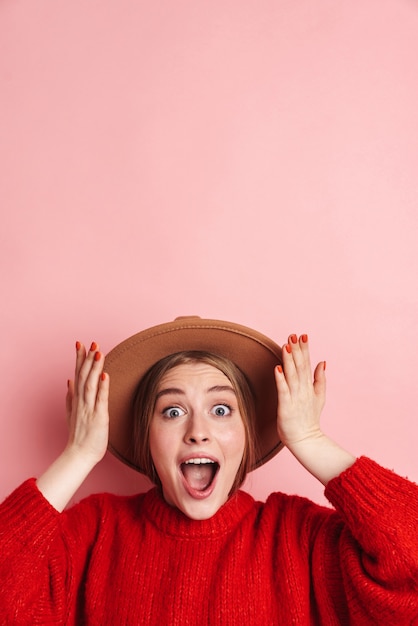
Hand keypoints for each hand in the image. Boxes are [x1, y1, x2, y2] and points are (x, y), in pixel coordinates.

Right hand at [66, 341, 109, 466]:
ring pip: (90, 384)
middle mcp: (81, 402)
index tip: (80, 344)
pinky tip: (105, 375)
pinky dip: (102, 387)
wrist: (79, 456)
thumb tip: (69, 381)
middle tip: (91, 342)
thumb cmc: (79, 436)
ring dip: (94, 368)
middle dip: (87, 358)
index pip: (77, 375)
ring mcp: (89, 409)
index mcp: (76, 400)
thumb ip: (70, 397)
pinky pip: (100, 400)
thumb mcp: (72, 413)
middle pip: (83, 376)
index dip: (79, 359)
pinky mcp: (98, 417)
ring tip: (98, 352)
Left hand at [274, 334, 325, 449]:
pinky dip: (280, 380)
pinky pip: (283, 391)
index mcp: (309, 385)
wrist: (306, 440)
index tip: (302, 335)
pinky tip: (277, 369)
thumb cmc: (309, 419)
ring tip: (286, 346)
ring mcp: (295, 397)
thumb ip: (320, 378)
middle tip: (294, 335)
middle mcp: (303, 389)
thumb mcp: (319, 396)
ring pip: (292, 375)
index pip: (307, 363)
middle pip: (300, 366)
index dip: (304, 349)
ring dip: (289, 360)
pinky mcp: (286, 406)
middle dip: (297, 350)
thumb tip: (322, 361)